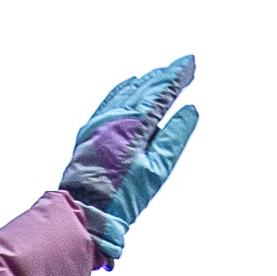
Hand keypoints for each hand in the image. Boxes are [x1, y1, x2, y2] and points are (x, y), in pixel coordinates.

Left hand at [62, 57, 197, 264]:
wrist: (85, 212)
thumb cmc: (122, 196)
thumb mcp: (157, 169)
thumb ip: (174, 137)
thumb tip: (189, 110)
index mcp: (134, 124)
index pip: (160, 91)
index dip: (177, 76)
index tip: (191, 64)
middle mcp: (114, 117)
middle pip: (145, 87)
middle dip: (165, 75)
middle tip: (184, 66)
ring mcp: (100, 123)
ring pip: (127, 91)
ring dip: (147, 81)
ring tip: (163, 73)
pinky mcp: (90, 133)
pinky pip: (110, 101)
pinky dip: (124, 89)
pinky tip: (131, 85)